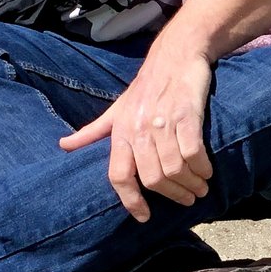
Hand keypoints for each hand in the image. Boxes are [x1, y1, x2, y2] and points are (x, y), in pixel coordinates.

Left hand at [58, 34, 214, 220]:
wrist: (175, 54)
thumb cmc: (145, 86)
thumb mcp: (116, 108)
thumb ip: (93, 131)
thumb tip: (63, 145)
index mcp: (120, 130)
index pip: (118, 175)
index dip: (130, 200)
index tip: (144, 217)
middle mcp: (137, 128)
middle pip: (152, 178)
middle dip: (173, 195)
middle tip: (188, 198)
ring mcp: (161, 121)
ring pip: (174, 169)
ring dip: (191, 184)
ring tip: (200, 187)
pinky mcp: (186, 114)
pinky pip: (193, 153)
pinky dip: (202, 168)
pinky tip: (206, 170)